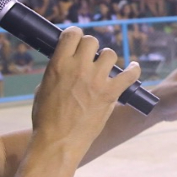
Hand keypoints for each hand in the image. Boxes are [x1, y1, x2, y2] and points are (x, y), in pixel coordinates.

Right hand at [30, 27, 141, 157]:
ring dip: (107, 60)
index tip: (77, 40)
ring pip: (110, 54)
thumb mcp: (42, 88)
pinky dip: (134, 70)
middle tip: (90, 58)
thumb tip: (66, 65)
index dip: (75, 34)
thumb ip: (57, 72)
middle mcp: (79, 67)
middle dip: (91, 48)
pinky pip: (129, 75)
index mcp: (59, 64)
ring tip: (104, 69)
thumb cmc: (46, 119)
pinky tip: (133, 68)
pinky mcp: (110, 94)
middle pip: (92, 41)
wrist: (58, 142)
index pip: (72, 34)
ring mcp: (96, 80)